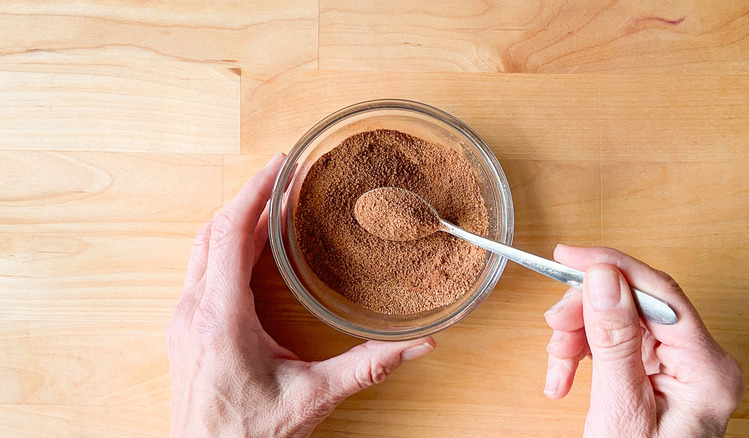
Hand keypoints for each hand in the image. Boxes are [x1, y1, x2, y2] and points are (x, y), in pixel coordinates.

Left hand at [166, 153, 435, 437]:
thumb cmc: (247, 437)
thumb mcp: (312, 398)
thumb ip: (367, 368)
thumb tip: (417, 347)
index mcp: (221, 318)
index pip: (230, 233)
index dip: (254, 192)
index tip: (279, 165)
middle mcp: (194, 312)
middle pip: (213, 232)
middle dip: (249, 197)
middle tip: (282, 175)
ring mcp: (184, 321)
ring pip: (202, 249)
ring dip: (236, 221)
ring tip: (272, 203)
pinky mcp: (187, 331)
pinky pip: (202, 271)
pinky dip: (227, 247)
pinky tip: (253, 247)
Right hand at [543, 245, 743, 437]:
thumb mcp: (620, 408)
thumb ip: (614, 341)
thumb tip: (603, 278)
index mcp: (707, 368)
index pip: (660, 293)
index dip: (611, 266)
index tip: (567, 256)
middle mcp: (700, 361)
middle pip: (634, 304)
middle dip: (585, 314)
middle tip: (553, 327)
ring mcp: (680, 366)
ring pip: (618, 320)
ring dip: (577, 337)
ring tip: (556, 368)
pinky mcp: (658, 373)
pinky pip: (614, 343)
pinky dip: (582, 354)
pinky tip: (564, 377)